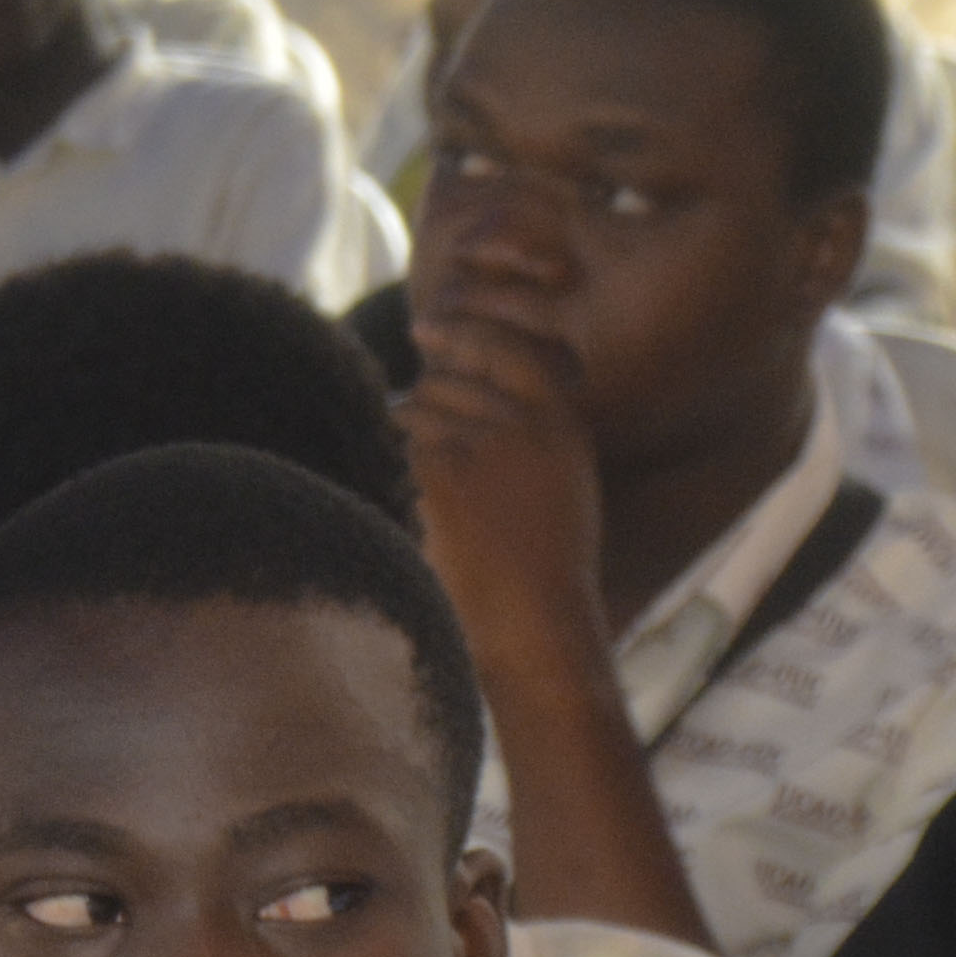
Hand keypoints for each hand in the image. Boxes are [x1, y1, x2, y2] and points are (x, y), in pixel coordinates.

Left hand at [398, 266, 616, 662]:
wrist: (535, 627)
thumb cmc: (544, 568)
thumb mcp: (562, 484)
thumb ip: (530, 426)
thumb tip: (457, 372)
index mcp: (562, 423)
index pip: (508, 348)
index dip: (464, 331)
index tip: (424, 329)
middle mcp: (525, 423)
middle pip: (446, 379)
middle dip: (426, 408)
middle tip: (432, 461)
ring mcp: (483, 445)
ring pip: (415, 410)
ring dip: (407, 441)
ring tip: (433, 500)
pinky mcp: (440, 472)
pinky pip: (398, 443)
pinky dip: (393, 466)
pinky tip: (412, 504)